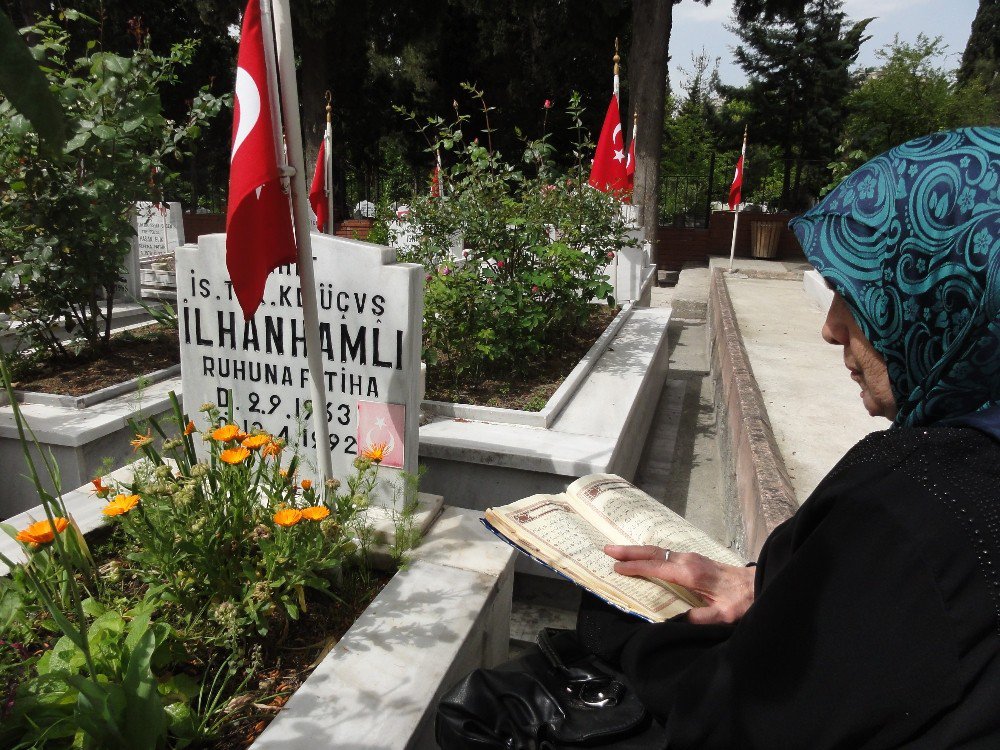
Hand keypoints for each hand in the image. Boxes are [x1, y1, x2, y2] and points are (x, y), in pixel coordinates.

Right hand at [605, 545, 754, 624]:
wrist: (759, 585)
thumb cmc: (742, 601)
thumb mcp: (723, 615)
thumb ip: (699, 618)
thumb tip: (673, 621)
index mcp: (690, 572)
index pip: (656, 567)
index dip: (635, 567)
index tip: (615, 568)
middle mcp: (688, 560)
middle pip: (653, 552)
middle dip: (628, 551)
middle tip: (606, 550)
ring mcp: (692, 557)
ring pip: (658, 551)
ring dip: (637, 551)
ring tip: (618, 552)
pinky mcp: (695, 560)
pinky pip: (665, 554)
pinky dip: (649, 554)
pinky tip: (644, 557)